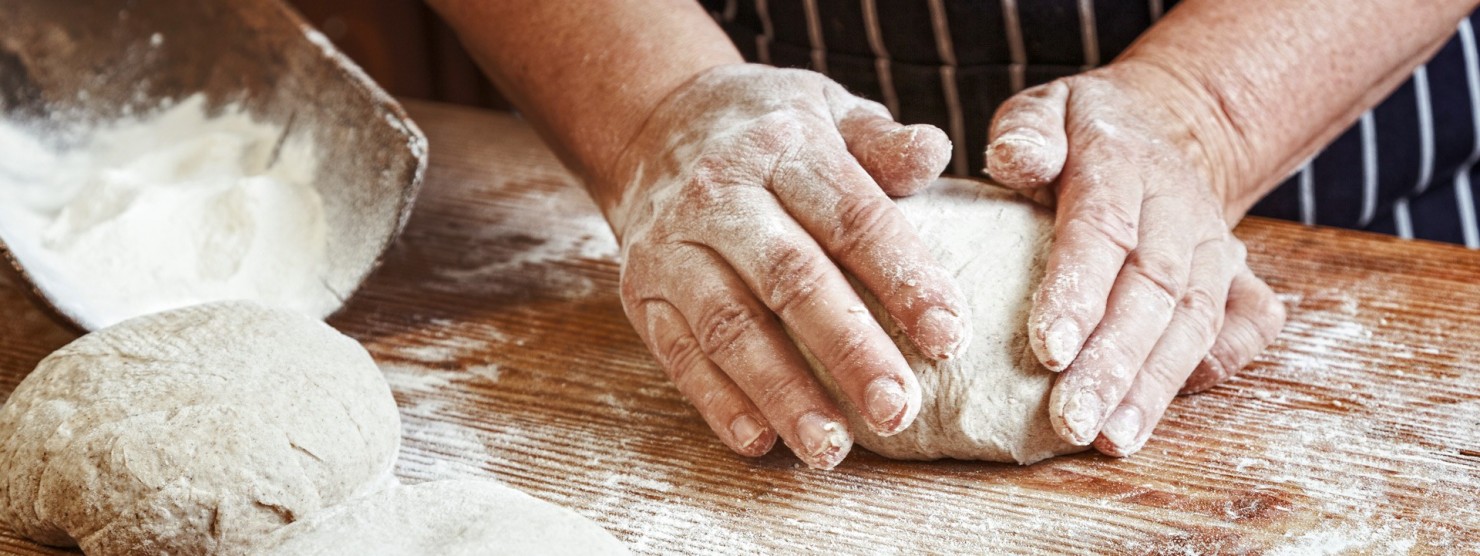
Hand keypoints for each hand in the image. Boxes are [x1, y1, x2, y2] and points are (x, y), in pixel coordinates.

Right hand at [604, 64, 965, 468]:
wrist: (653, 126)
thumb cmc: (769, 133)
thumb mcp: (830, 112)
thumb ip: (882, 141)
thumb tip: (932, 152)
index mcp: (783, 147)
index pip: (851, 218)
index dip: (903, 279)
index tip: (949, 337)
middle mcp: (720, 194)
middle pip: (790, 278)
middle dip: (848, 349)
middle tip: (897, 410)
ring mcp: (672, 246)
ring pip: (729, 326)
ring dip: (782, 392)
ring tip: (831, 447)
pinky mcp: (641, 292)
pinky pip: (677, 353)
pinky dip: (717, 402)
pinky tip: (760, 442)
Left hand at [985, 61, 1285, 456]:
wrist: (1164, 127)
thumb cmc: (1081, 133)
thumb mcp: (1046, 110)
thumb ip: (1028, 132)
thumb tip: (1016, 162)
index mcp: (1123, 163)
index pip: (1103, 230)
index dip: (1079, 291)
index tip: (1049, 349)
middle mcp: (1178, 209)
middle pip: (1152, 290)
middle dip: (1113, 363)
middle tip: (1072, 420)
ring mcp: (1216, 246)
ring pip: (1193, 321)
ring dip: (1153, 386)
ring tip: (1112, 439)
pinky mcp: (1240, 278)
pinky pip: (1244, 328)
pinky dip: (1213, 370)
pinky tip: (1161, 413)